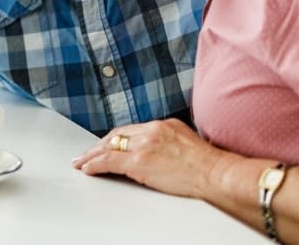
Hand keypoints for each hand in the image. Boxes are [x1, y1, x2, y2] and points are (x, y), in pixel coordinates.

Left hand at [72, 119, 228, 199]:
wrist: (217, 173)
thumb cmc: (209, 165)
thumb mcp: (187, 141)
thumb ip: (170, 140)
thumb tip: (160, 149)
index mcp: (163, 124)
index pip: (131, 130)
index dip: (115, 139)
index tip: (107, 145)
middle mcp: (151, 130)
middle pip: (117, 135)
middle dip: (100, 145)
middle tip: (87, 153)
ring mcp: (144, 145)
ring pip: (109, 147)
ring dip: (92, 155)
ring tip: (81, 162)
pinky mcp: (139, 162)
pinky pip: (109, 162)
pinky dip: (95, 165)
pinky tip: (88, 169)